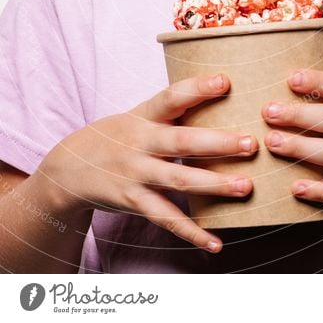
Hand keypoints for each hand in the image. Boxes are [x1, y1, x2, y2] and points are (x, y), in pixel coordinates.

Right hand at [39, 73, 257, 252]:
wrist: (69, 168)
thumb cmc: (118, 136)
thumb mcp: (139, 115)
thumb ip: (173, 109)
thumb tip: (222, 89)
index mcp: (144, 116)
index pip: (171, 97)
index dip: (197, 88)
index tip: (225, 81)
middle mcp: (140, 143)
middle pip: (182, 141)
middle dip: (218, 143)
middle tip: (251, 143)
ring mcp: (136, 174)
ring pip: (178, 181)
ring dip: (213, 186)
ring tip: (244, 187)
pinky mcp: (133, 202)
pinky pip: (165, 218)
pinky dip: (191, 232)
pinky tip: (215, 242)